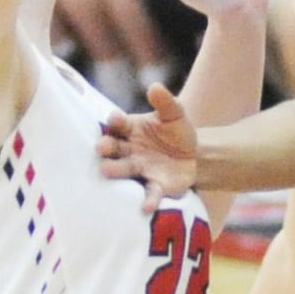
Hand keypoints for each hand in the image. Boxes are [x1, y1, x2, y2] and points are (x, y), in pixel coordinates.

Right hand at [97, 82, 198, 213]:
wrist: (194, 155)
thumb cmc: (176, 131)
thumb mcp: (175, 113)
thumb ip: (165, 101)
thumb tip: (155, 86)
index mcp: (131, 129)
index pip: (118, 124)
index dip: (116, 121)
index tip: (115, 119)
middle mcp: (129, 150)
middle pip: (113, 148)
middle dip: (106, 147)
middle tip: (100, 147)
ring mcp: (140, 169)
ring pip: (124, 170)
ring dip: (115, 170)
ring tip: (107, 171)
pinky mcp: (155, 186)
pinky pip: (149, 193)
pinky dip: (148, 200)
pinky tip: (146, 207)